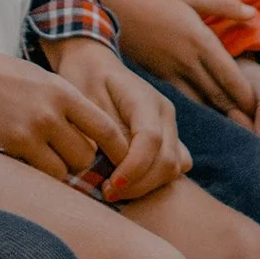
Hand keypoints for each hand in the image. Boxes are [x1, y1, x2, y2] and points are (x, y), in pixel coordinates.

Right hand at [0, 8, 131, 182]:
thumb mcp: (35, 80)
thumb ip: (62, 104)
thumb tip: (84, 134)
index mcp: (63, 91)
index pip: (106, 128)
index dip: (116, 150)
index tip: (116, 164)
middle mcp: (54, 110)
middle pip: (87, 155)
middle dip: (76, 162)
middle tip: (58, 159)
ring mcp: (34, 128)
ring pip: (66, 169)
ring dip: (56, 171)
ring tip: (36, 159)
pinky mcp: (13, 143)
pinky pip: (43, 173)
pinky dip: (37, 174)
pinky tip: (20, 162)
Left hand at [44, 38, 188, 203]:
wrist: (93, 66)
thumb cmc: (84, 82)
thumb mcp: (84, 102)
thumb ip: (103, 132)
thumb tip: (115, 164)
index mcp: (144, 99)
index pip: (150, 140)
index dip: (133, 169)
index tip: (110, 185)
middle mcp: (165, 113)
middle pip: (167, 160)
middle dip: (138, 184)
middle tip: (107, 192)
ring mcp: (170, 126)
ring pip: (174, 167)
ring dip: (147, 185)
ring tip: (115, 189)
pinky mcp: (169, 138)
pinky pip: (175, 166)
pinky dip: (156, 180)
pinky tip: (129, 182)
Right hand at [96, 0, 259, 120]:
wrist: (110, 6)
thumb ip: (223, 4)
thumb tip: (253, 14)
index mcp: (199, 40)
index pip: (230, 75)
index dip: (247, 95)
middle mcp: (188, 61)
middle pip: (219, 94)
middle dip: (239, 113)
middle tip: (258, 129)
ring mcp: (171, 72)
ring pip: (201, 102)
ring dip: (220, 118)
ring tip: (237, 132)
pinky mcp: (157, 78)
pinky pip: (182, 101)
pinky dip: (198, 113)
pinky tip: (206, 123)